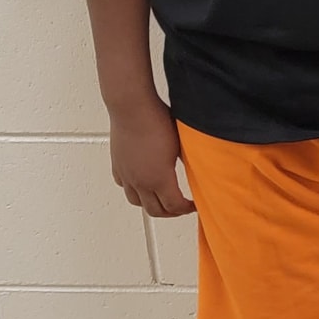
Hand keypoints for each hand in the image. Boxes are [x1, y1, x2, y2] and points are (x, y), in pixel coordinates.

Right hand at [107, 96, 193, 219]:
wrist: (132, 106)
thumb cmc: (156, 119)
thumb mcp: (183, 144)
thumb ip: (189, 162)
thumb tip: (200, 169)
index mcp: (159, 179)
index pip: (174, 206)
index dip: (187, 209)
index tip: (195, 205)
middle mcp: (140, 181)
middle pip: (155, 210)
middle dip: (171, 212)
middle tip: (181, 207)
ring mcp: (127, 175)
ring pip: (137, 202)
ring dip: (151, 205)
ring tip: (162, 199)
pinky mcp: (117, 165)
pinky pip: (125, 187)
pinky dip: (135, 191)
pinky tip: (142, 184)